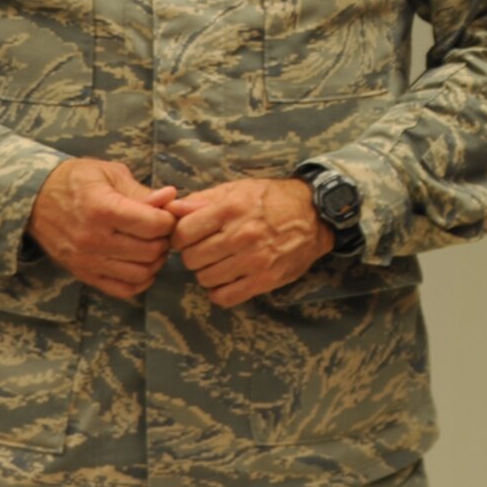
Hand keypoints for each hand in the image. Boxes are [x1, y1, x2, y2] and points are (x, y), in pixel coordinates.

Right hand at [27, 159, 177, 299]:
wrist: (34, 198)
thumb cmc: (76, 180)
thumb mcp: (109, 174)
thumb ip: (141, 191)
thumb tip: (171, 197)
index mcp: (101, 209)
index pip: (154, 225)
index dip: (169, 219)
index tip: (166, 213)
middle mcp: (93, 239)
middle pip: (150, 251)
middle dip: (164, 240)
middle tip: (161, 229)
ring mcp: (86, 260)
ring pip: (140, 273)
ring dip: (155, 261)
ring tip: (152, 245)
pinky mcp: (82, 274)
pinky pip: (122, 289)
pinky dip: (139, 280)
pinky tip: (141, 264)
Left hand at [167, 179, 330, 307]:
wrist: (315, 215)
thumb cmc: (271, 199)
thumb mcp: (237, 189)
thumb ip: (202, 199)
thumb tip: (171, 208)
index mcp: (231, 209)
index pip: (183, 233)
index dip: (180, 236)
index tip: (189, 236)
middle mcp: (242, 235)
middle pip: (192, 258)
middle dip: (194, 255)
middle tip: (207, 249)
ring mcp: (254, 260)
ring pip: (205, 279)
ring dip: (207, 273)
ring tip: (220, 262)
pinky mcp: (265, 280)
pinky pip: (225, 297)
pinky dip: (219, 291)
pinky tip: (227, 279)